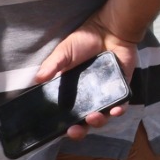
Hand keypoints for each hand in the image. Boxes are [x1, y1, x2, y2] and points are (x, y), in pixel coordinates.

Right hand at [37, 15, 140, 138]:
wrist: (110, 29)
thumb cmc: (85, 40)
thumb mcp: (64, 52)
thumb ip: (53, 66)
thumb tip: (37, 79)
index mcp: (72, 91)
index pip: (67, 113)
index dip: (63, 124)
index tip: (58, 130)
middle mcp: (89, 96)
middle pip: (84, 121)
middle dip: (79, 131)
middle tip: (74, 130)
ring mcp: (105, 94)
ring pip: (102, 117)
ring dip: (97, 122)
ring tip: (93, 117)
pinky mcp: (121, 89)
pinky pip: (121, 105)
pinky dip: (118, 110)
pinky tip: (115, 110)